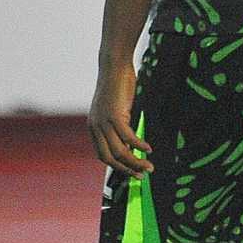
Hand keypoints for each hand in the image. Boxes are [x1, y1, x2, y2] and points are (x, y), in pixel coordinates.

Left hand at [88, 59, 150, 175]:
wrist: (114, 67)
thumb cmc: (117, 86)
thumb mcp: (116, 109)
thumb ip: (119, 125)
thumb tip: (131, 142)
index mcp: (93, 127)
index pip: (102, 155)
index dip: (117, 166)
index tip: (132, 172)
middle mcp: (95, 127)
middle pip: (109, 158)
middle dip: (126, 169)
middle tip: (141, 175)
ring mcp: (104, 122)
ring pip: (119, 151)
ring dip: (135, 162)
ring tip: (149, 166)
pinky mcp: (115, 116)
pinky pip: (128, 137)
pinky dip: (139, 145)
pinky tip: (148, 149)